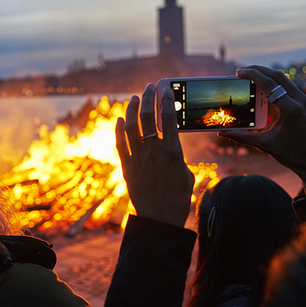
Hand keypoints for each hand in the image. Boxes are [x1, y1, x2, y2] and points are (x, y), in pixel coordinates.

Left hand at [116, 83, 194, 226]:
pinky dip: (118, 128)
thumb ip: (178, 156)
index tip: (166, 88)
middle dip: (149, 97)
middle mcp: (153, 151)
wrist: (159, 219)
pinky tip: (120, 118)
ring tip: (135, 97)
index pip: (169, 118)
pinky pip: (119, 142)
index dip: (167, 100)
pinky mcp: (126, 166)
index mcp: (173, 152)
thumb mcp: (187, 174)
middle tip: (150, 87)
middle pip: (148, 116)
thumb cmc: (178, 198)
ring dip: (132, 108)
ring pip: (131, 125)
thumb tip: (170, 146)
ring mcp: (137, 158)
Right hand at [218, 65, 305, 195]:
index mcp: (291, 109)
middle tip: (242, 71)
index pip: (269, 84)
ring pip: (285, 80)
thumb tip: (222, 133)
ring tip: (251, 77)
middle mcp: (301, 101)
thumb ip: (242, 137)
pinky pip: (290, 88)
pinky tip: (265, 89)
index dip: (253, 74)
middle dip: (259, 70)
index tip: (239, 72)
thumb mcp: (265, 145)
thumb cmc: (293, 156)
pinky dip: (276, 85)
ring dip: (268, 76)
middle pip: (278, 76)